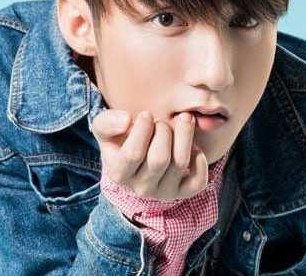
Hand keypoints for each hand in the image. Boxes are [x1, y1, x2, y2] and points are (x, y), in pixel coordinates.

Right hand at [92, 109, 208, 200]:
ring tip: (183, 120)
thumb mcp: (106, 128)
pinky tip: (191, 146)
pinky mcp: (184, 192)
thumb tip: (126, 120)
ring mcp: (164, 192)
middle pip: (159, 159)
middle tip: (162, 121)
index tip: (146, 114)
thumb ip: (108, 121)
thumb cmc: (121, 138)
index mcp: (119, 174)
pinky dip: (199, 158)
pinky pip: (199, 180)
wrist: (137, 155)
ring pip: (180, 163)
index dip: (142, 130)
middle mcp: (141, 188)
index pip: (133, 154)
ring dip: (185, 134)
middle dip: (164, 131)